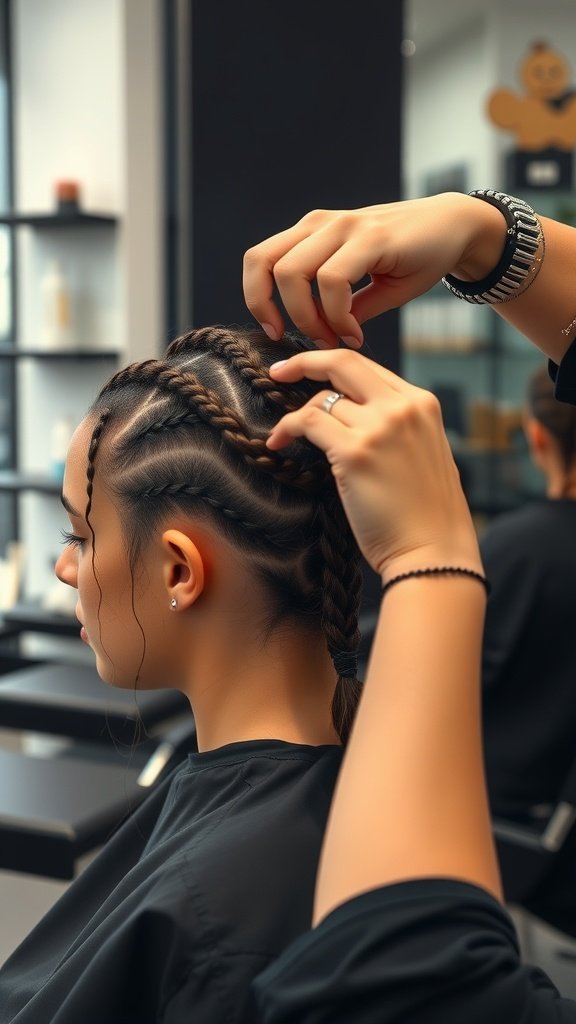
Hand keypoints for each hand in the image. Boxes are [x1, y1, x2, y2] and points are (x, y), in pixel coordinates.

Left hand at [243, 193, 505, 348]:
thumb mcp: (367, 286)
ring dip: (308, 317)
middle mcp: (321, 225)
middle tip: (303, 340)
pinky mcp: (370, 236)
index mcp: (312, 233)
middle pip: (264, 264)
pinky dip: (336, 314)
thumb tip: (319, 337)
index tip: (276, 332)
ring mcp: (344, 226)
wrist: (457, 228)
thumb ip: (339, 307)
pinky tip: (355, 332)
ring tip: (334, 338)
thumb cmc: (413, 257)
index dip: (257, 298)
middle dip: (274, 311)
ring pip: (293, 273)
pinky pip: (332, 280)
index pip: (259, 259)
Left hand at [267, 348, 480, 581]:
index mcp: (422, 404)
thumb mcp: (424, 453)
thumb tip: (355, 415)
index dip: (332, 365)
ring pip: (322, 401)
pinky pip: (308, 422)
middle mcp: (403, 407)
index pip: (369, 368)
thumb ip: (397, 426)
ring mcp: (380, 427)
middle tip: (279, 372)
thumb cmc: (425, 515)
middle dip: (304, 361)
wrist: (433, 552)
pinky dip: (286, 429)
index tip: (308, 370)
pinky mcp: (355, 452)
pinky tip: (277, 443)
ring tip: (284, 437)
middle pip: (343, 363)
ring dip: (297, 418)